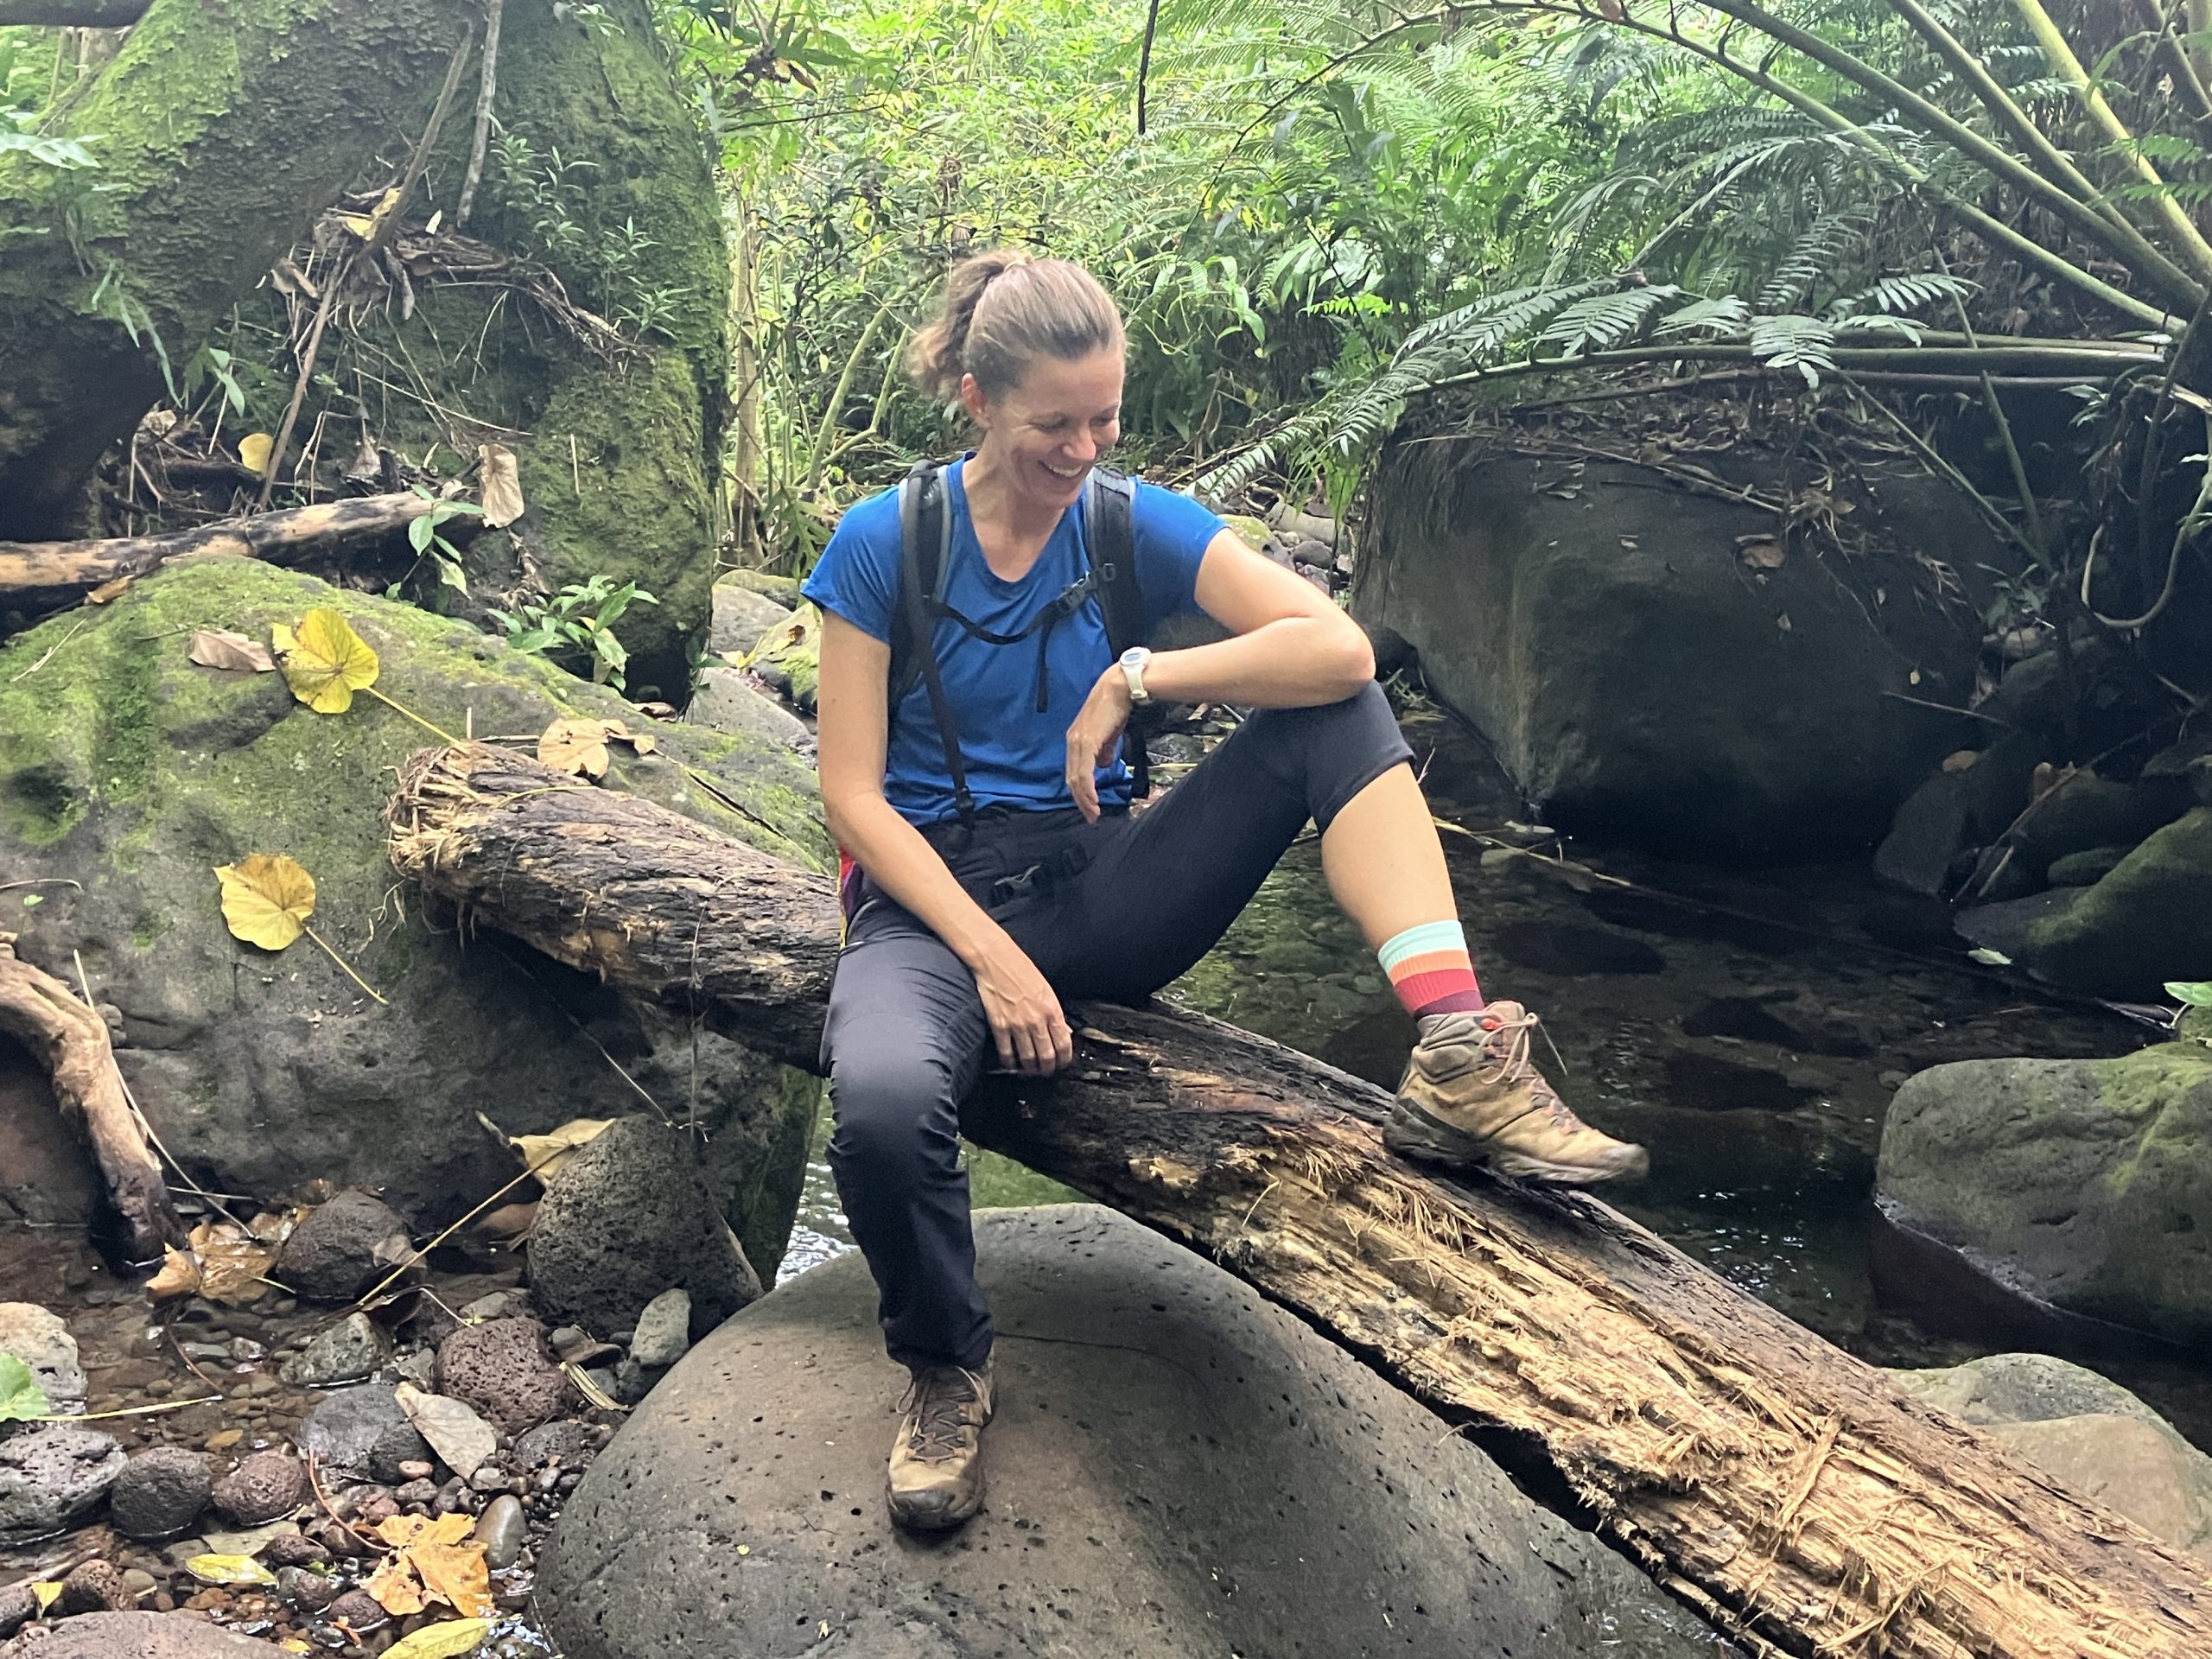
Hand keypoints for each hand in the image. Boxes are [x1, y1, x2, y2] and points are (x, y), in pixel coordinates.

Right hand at [970, 933, 1073, 1074]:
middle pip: (1047, 1056)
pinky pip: (1006, 1052)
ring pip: (1028, 1058)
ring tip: (1029, 1071)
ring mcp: (1017, 1024)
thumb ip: (1055, 1013)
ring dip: (1030, 1069)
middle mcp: (1036, 1020)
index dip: (1064, 1060)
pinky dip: (1010, 1062)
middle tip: (1046, 1072)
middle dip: (1048, 1069)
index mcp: (1052, 1009)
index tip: (1062, 1064)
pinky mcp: (999, 1025)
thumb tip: (1064, 1031)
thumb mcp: (1046, 989)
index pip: (1064, 1044)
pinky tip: (1011, 1064)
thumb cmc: (1021, 970)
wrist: (996, 959)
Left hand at [1064, 667, 1132, 823]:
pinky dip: (1088, 788)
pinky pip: (1085, 771)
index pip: (1074, 771)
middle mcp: (1072, 742)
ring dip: (1085, 799)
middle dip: (1081, 800)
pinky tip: (1093, 800)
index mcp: (1076, 740)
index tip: (1090, 806)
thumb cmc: (1116, 707)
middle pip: (1072, 778)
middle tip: (1091, 816)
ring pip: (1077, 778)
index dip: (1080, 791)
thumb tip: (1104, 764)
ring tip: (1093, 812)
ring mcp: (1078, 742)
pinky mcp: (1087, 742)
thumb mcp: (1109, 732)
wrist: (1119, 687)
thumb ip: (1105, 749)